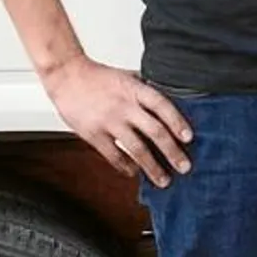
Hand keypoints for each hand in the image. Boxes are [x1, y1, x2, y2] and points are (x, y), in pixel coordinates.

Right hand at [42, 57, 192, 186]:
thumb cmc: (99, 77)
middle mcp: (125, 106)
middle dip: (172, 152)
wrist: (66, 76)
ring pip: (136, 148)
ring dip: (152, 167)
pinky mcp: (92, 134)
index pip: (163, 106)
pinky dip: (125, 166)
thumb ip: (147, 91)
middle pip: (154, 131)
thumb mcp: (129, 77)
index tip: (189, 139)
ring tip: (164, 180)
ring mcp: (108, 121)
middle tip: (185, 167)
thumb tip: (172, 103)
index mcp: (136, 90)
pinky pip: (113, 155)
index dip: (177, 122)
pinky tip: (134, 173)